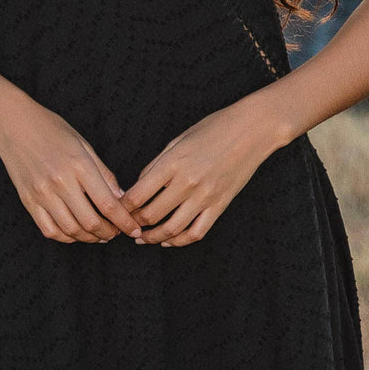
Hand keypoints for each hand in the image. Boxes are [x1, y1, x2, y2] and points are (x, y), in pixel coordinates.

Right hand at [0, 97, 141, 243]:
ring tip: (99, 234)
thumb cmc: (51, 129)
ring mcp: (42, 193)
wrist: (12, 123)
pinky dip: (66, 237)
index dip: (124, 222)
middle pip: (90, 222)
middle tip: (117, 232)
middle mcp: (60, 182)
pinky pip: (49, 230)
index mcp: (79, 165)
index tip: (134, 229)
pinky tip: (76, 232)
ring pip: (71, 231)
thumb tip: (122, 198)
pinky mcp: (28, 201)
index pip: (108, 204)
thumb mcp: (84, 144)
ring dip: (89, 238)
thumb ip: (103, 173)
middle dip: (109, 233)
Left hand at [120, 98, 280, 245]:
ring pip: (172, 229)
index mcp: (172, 163)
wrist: (252, 130)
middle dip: (134, 225)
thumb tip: (138, 187)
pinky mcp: (220, 205)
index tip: (116, 211)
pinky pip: (197, 232)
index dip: (122, 207)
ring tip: (143, 239)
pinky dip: (180, 241)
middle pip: (151, 215)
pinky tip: (170, 241)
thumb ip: (157, 165)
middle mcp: (187, 182)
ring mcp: (205, 196)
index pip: (138, 195)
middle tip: (125, 227)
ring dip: (154, 238)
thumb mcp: (178, 140)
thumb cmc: (213, 128)